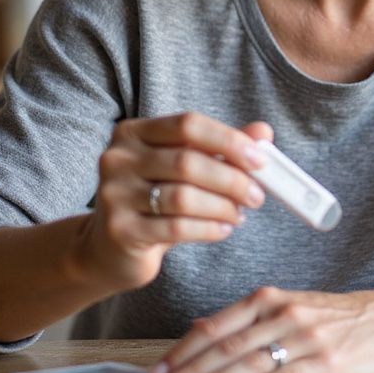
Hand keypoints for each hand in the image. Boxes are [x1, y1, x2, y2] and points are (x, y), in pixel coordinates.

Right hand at [72, 112, 272, 292]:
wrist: (110, 248)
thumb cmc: (153, 199)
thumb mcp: (185, 168)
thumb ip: (221, 148)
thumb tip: (263, 132)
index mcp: (133, 132)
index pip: (188, 125)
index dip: (227, 140)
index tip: (259, 159)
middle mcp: (117, 158)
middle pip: (187, 161)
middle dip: (231, 179)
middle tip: (257, 194)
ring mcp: (114, 194)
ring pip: (183, 197)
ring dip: (222, 207)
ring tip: (239, 214)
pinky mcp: (120, 230)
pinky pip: (176, 228)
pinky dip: (208, 228)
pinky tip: (223, 229)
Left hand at [148, 281, 373, 372]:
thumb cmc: (335, 316)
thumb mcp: (287, 306)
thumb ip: (245, 320)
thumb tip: (199, 328)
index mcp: (269, 299)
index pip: (215, 326)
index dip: (182, 350)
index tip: (157, 372)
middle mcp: (282, 315)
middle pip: (227, 345)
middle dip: (189, 370)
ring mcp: (304, 338)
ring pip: (250, 361)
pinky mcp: (325, 363)